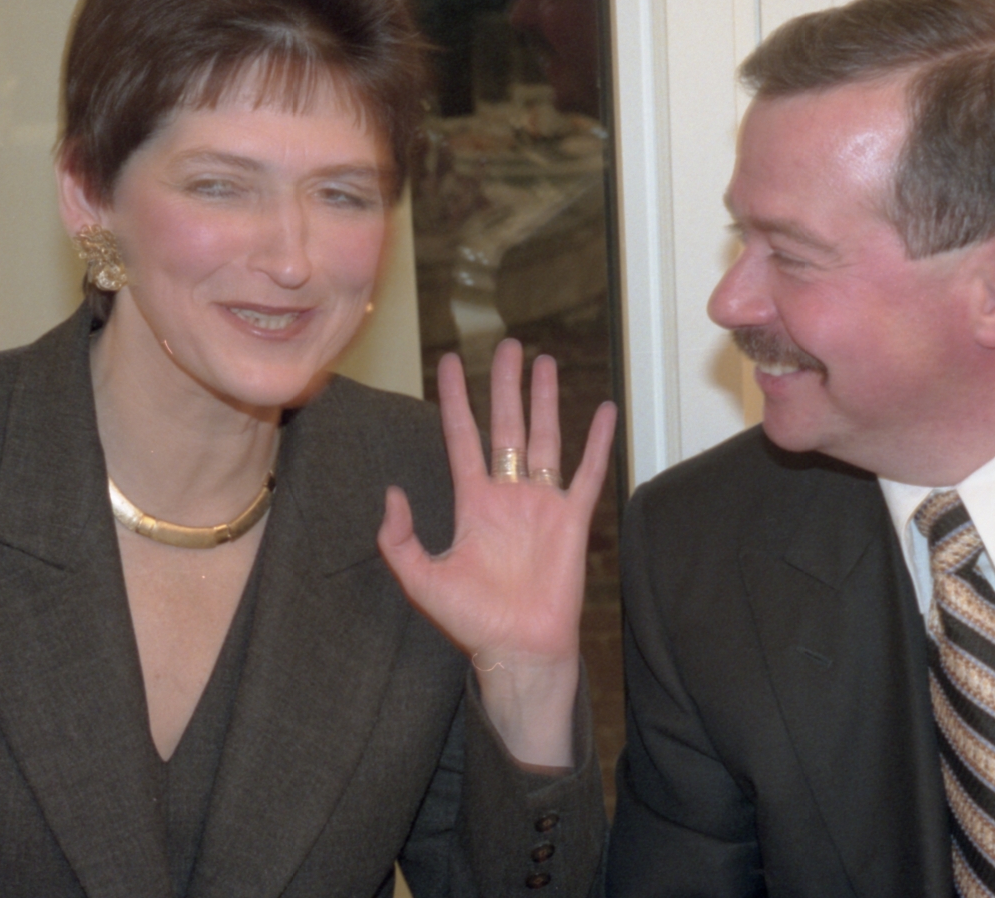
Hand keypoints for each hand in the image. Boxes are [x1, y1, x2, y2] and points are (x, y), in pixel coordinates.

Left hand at [378, 338, 616, 767]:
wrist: (518, 649)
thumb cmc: (472, 621)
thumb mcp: (421, 579)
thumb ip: (398, 539)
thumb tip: (391, 492)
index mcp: (472, 503)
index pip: (461, 437)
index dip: (454, 400)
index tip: (449, 362)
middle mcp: (507, 494)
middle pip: (507, 425)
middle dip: (506, 385)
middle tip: (508, 344)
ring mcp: (542, 503)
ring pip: (544, 438)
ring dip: (545, 400)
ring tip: (545, 361)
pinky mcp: (573, 519)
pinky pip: (588, 473)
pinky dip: (598, 442)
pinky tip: (603, 411)